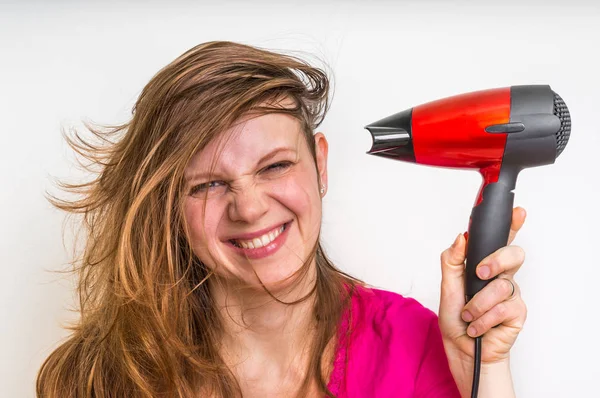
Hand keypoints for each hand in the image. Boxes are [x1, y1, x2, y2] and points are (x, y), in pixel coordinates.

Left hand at [438, 207, 527, 366]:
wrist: (462, 350)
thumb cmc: (455, 319)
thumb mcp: (446, 286)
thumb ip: (451, 260)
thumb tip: (460, 238)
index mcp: (486, 266)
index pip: (501, 241)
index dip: (512, 225)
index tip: (517, 212)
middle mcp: (502, 277)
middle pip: (513, 255)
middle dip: (496, 260)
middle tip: (480, 273)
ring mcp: (511, 295)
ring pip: (501, 286)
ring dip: (477, 304)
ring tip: (467, 314)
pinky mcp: (517, 313)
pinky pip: (503, 308)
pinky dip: (483, 319)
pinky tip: (476, 327)